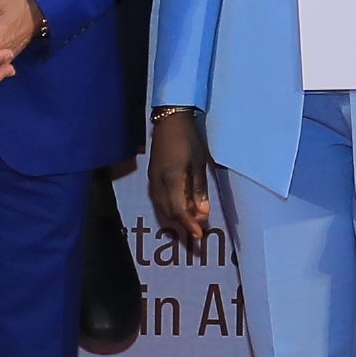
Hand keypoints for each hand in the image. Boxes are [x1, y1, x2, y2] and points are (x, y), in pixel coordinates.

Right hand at [147, 109, 212, 245]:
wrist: (170, 120)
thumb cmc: (188, 139)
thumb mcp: (199, 163)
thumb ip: (199, 189)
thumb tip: (203, 212)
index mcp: (171, 180)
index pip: (178, 211)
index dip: (189, 225)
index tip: (199, 236)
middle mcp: (158, 183)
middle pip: (168, 212)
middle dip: (183, 223)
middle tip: (200, 228)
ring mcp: (152, 180)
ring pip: (161, 207)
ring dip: (176, 216)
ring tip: (192, 219)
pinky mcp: (152, 176)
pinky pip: (159, 199)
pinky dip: (170, 207)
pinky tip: (181, 206)